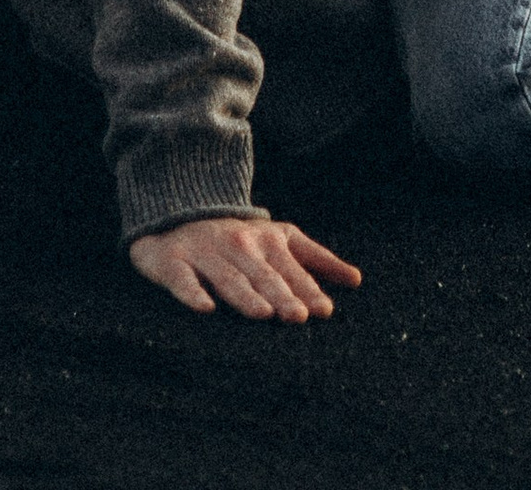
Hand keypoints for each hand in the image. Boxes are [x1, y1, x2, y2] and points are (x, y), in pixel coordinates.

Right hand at [127, 215, 359, 321]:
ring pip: (228, 279)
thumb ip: (316, 260)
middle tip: (298, 316)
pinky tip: (206, 309)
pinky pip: (183, 280)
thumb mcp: (280, 240)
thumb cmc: (239, 240)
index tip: (324, 310)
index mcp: (266, 240)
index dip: (306, 289)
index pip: (290, 269)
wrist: (177, 213)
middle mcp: (238, 245)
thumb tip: (357, 279)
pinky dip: (193, 293)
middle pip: (262, 276)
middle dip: (281, 295)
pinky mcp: (173, 262)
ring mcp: (205, 252)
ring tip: (263, 313)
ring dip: (246, 296)